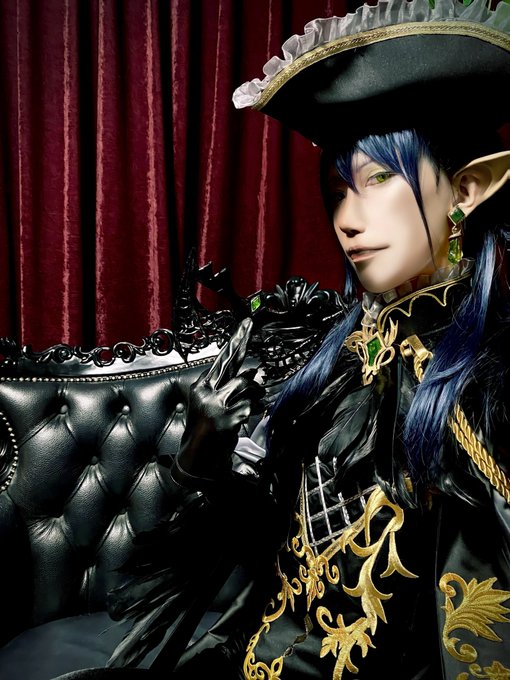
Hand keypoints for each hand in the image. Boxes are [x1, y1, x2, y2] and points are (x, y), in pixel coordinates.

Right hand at [172, 318, 264, 488]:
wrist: (196, 462)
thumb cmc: (206, 433)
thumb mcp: (212, 406)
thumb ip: (230, 389)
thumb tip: (252, 373)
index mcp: (201, 387)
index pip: (221, 359)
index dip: (235, 341)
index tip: (245, 325)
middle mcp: (206, 392)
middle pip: (230, 361)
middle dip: (242, 342)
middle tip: (249, 325)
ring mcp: (215, 405)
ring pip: (246, 385)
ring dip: (256, 392)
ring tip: (254, 401)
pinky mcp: (226, 419)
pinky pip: (252, 405)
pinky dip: (258, 408)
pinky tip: (254, 412)